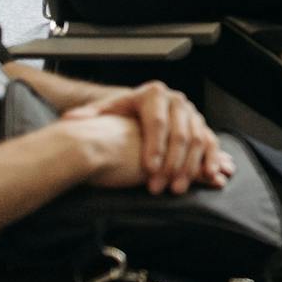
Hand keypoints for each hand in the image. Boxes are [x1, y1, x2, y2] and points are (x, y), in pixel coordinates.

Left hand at [63, 81, 229, 194]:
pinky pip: (211, 142)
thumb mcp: (107, 111)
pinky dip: (211, 160)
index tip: (148, 169)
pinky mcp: (202, 125)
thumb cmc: (122, 113)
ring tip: (177, 188)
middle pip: (180, 133)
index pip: (157, 122)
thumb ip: (90, 116)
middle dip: (172, 163)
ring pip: (197, 140)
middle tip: (161, 186)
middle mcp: (177, 100)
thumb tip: (70, 120)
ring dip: (190, 167)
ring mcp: (192, 112)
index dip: (155, 147)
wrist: (141, 109)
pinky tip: (208, 176)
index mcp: (153, 93)